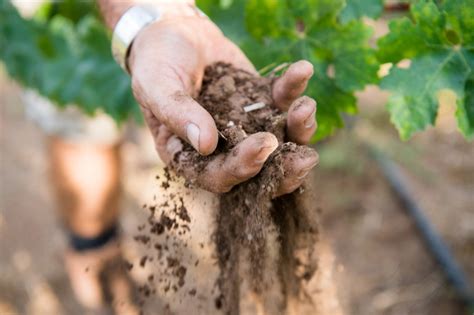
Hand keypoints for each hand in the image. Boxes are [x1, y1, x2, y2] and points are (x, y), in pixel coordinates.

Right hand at [129, 11, 317, 195]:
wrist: (172, 31)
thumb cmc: (155, 62)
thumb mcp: (156, 85)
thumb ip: (177, 113)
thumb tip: (207, 144)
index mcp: (190, 155)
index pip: (218, 175)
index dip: (242, 168)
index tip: (262, 146)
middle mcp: (222, 147)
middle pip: (257, 171)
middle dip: (283, 168)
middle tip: (306, 159)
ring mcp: (246, 125)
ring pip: (279, 139)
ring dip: (298, 129)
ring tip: (305, 107)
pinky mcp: (261, 100)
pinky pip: (282, 100)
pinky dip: (294, 87)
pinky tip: (302, 70)